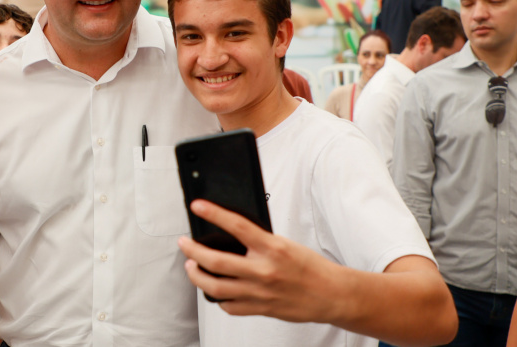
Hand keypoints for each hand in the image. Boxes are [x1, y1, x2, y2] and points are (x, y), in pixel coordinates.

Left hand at [178, 199, 344, 322]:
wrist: (332, 294)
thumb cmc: (310, 267)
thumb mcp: (284, 244)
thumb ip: (258, 242)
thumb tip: (230, 235)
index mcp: (272, 248)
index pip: (236, 226)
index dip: (213, 214)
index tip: (197, 206)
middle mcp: (264, 270)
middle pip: (216, 262)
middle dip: (193, 251)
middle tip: (184, 243)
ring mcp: (260, 292)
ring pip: (216, 287)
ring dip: (197, 276)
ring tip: (191, 266)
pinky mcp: (261, 309)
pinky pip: (230, 306)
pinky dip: (218, 298)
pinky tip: (215, 290)